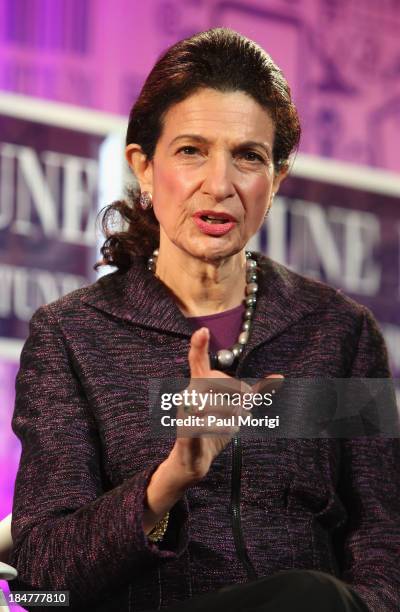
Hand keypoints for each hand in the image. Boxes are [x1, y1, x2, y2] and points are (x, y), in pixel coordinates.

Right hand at [169, 327, 282, 484]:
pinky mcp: (184, 430)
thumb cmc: (215, 430)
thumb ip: (253, 392)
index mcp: (199, 385)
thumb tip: (280, 378)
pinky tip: (219, 430)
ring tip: (231, 423)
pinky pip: (207, 424)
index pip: (198, 361)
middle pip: (216, 380)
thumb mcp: (237, 408)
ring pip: (216, 403)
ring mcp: (184, 411)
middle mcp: (189, 394)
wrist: (195, 460)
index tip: (203, 330)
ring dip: (231, 414)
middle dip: (236, 391)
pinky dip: (219, 428)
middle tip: (244, 403)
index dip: (199, 345)